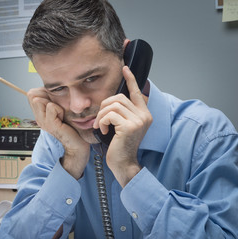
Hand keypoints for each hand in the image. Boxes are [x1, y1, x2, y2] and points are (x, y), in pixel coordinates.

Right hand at [27, 88, 89, 178]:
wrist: (77, 143)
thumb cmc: (71, 125)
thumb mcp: (60, 109)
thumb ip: (52, 99)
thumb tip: (49, 87)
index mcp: (39, 113)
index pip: (31, 93)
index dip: (43, 92)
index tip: (54, 102)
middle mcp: (38, 117)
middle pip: (33, 95)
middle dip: (47, 96)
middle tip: (58, 108)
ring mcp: (43, 121)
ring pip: (39, 100)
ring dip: (54, 103)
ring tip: (60, 113)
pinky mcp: (50, 124)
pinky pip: (51, 107)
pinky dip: (59, 109)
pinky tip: (63, 118)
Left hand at [93, 66, 151, 186]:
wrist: (123, 163)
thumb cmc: (120, 146)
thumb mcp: (124, 126)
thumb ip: (123, 112)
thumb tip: (113, 100)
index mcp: (144, 114)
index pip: (137, 92)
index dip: (130, 79)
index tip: (124, 67)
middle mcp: (144, 115)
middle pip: (118, 97)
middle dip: (104, 107)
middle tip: (100, 120)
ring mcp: (138, 120)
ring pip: (113, 105)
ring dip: (102, 115)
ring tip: (102, 126)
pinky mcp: (129, 126)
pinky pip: (110, 115)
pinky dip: (103, 122)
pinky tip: (104, 131)